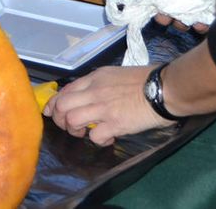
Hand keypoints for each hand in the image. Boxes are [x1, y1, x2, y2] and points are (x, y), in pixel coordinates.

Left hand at [44, 64, 172, 145]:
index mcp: (94, 78)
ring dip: (76, 130)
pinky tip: (109, 138)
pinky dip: (99, 141)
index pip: (64, 90)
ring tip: (88, 132)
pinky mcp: (115, 123)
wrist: (164, 88)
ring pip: (71, 120)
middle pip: (61, 106)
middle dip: (60, 120)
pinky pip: (95, 136)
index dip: (53, 104)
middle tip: (72, 127)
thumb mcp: (115, 74)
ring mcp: (103, 107)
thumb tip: (88, 95)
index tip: (51, 113)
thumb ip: (99, 84)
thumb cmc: (145, 80)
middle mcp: (94, 91)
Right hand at [152, 0, 215, 32]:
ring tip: (186, 21)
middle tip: (167, 18)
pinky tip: (200, 23)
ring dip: (182, 23)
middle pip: (171, 9)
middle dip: (166, 16)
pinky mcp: (214, 11)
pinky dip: (200, 26)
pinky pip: (204, 23)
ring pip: (186, 19)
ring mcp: (201, 3)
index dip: (156, 3)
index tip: (154, 9)